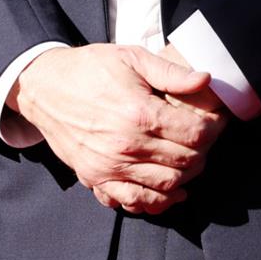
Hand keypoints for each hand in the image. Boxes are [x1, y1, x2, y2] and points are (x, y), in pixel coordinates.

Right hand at [14, 44, 225, 214]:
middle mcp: (126, 146)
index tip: (217, 121)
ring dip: (185, 177)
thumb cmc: (90, 68)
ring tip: (189, 159)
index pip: (195, 134)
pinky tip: (168, 190)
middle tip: (205, 140)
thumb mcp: (131, 57)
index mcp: (139, 113)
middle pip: (185, 162)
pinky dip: (156, 201)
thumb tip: (205, 79)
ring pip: (166, 187)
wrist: (44, 87)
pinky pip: (134, 202)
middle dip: (203, 151)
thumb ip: (170, 72)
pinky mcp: (96, 178)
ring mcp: (110, 167)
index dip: (214, 128)